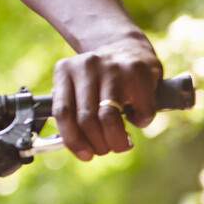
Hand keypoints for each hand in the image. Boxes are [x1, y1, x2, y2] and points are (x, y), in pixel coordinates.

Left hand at [50, 35, 163, 159]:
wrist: (129, 48)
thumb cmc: (101, 80)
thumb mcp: (79, 89)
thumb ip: (74, 113)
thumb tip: (81, 149)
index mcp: (65, 72)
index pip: (63, 113)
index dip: (73, 140)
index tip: (85, 155)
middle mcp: (86, 66)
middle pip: (86, 119)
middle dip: (98, 144)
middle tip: (106, 149)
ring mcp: (112, 68)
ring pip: (109, 118)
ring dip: (116, 140)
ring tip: (121, 144)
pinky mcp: (137, 71)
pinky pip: (140, 111)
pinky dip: (140, 122)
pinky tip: (138, 117)